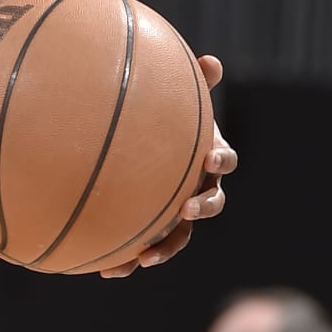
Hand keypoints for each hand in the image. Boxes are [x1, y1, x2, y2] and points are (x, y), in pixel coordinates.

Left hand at [99, 99, 233, 276]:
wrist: (139, 154)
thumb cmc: (161, 123)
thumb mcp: (175, 102)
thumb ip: (190, 84)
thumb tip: (210, 60)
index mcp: (208, 159)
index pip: (226, 160)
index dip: (222, 160)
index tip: (210, 158)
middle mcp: (198, 189)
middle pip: (212, 203)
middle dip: (202, 208)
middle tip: (187, 209)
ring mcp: (176, 215)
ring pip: (179, 237)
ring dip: (166, 248)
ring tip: (146, 258)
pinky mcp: (152, 232)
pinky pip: (143, 249)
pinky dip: (128, 262)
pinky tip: (104, 270)